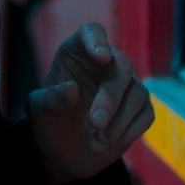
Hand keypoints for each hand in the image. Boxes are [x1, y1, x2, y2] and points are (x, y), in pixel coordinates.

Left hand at [27, 22, 153, 184]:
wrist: (63, 152)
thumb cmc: (49, 123)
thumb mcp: (38, 114)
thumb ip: (49, 101)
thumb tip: (71, 89)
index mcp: (77, 53)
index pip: (92, 32)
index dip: (97, 41)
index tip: (101, 56)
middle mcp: (106, 63)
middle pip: (121, 66)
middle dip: (111, 97)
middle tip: (95, 122)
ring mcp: (126, 85)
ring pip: (137, 93)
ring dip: (118, 122)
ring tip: (95, 143)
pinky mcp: (139, 109)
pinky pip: (146, 114)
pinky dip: (128, 131)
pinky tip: (107, 145)